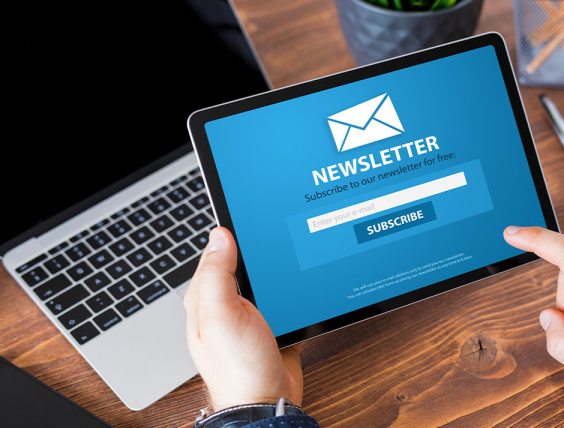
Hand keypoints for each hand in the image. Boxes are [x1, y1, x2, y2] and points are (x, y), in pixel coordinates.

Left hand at [184, 227, 302, 410]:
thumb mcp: (221, 316)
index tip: (251, 215)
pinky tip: (301, 284)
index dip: (231, 234)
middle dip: (259, 249)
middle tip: (277, 232)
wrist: (265, 403)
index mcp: (206, 298)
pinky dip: (293, 290)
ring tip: (290, 252)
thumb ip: (217, 275)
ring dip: (278, 270)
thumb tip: (220, 236)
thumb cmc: (237, 368)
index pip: (215, 253)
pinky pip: (284, 298)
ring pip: (266, 279)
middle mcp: (226, 305)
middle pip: (243, 263)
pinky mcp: (273, 324)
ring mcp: (250, 315)